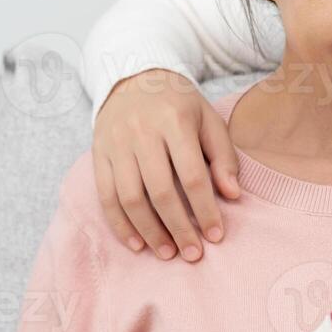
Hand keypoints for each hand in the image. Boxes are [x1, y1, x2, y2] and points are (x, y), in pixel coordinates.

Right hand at [91, 68, 240, 262]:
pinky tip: (137, 243)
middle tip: (193, 254)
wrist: (134, 77)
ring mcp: (116, 144)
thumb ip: (223, 156)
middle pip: (159, 191)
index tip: (215, 235)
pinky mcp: (99, 154)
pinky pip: (106, 196)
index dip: (205, 209)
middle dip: (178, 228)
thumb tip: (233, 195)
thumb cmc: (179, 104)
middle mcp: (141, 133)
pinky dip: (120, 224)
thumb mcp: (209, 120)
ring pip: (129, 198)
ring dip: (149, 231)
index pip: (192, 175)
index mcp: (175, 122)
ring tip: (168, 252)